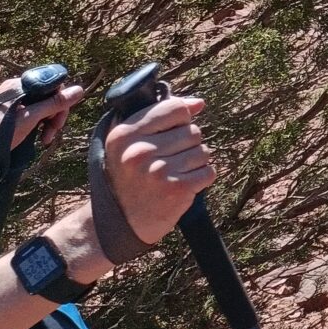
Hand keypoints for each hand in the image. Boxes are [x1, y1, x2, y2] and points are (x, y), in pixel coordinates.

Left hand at [0, 76, 86, 154]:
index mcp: (19, 85)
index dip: (59, 100)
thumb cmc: (1, 132)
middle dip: (55, 114)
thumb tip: (80, 89)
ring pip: (43, 107)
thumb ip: (55, 103)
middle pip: (48, 96)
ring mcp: (16, 104)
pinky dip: (41, 126)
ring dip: (50, 122)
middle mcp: (18, 91)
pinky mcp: (14, 116)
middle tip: (55, 130)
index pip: (51, 84)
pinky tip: (41, 137)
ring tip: (47, 139)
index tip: (59, 118)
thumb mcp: (31, 117)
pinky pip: (35, 115)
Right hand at [99, 94, 215, 247]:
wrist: (118, 225)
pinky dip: (201, 179)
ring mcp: (158, 171)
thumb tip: (199, 103)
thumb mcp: (131, 143)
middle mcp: (139, 152)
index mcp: (124, 135)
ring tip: (173, 175)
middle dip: (187, 145)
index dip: (180, 120)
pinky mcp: (176, 190)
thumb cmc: (129, 177)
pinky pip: (208, 172)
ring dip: (194, 163)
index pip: (175, 108)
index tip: (169, 135)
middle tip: (167, 163)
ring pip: (203, 151)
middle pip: (193, 131)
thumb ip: (163, 116)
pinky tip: (181, 186)